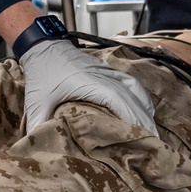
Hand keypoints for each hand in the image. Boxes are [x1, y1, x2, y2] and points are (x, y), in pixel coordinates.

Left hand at [19, 39, 157, 133]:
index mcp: (89, 83)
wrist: (41, 45)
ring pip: (133, 89)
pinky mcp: (106, 69)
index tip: (145, 137)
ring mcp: (106, 71)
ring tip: (151, 131)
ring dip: (144, 109)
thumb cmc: (40, 73)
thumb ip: (38, 124)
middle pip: (131, 97)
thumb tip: (39, 146)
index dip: (133, 118)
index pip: (118, 100)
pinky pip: (129, 82)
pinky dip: (140, 95)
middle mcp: (102, 75)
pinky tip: (145, 109)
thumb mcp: (36, 102)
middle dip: (144, 120)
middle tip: (154, 145)